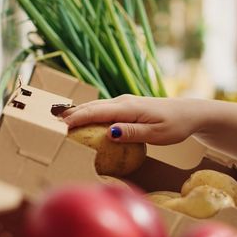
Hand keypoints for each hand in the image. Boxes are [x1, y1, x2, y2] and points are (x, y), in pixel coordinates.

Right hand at [62, 95, 204, 144]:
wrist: (188, 113)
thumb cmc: (175, 125)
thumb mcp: (157, 134)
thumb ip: (133, 133)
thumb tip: (109, 133)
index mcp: (128, 108)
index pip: (96, 112)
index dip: (76, 119)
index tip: (57, 127)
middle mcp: (123, 102)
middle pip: (91, 107)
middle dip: (70, 115)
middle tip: (48, 125)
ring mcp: (124, 102)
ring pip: (95, 106)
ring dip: (77, 113)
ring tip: (58, 123)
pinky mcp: (127, 107)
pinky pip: (103, 110)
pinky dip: (89, 114)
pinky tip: (82, 122)